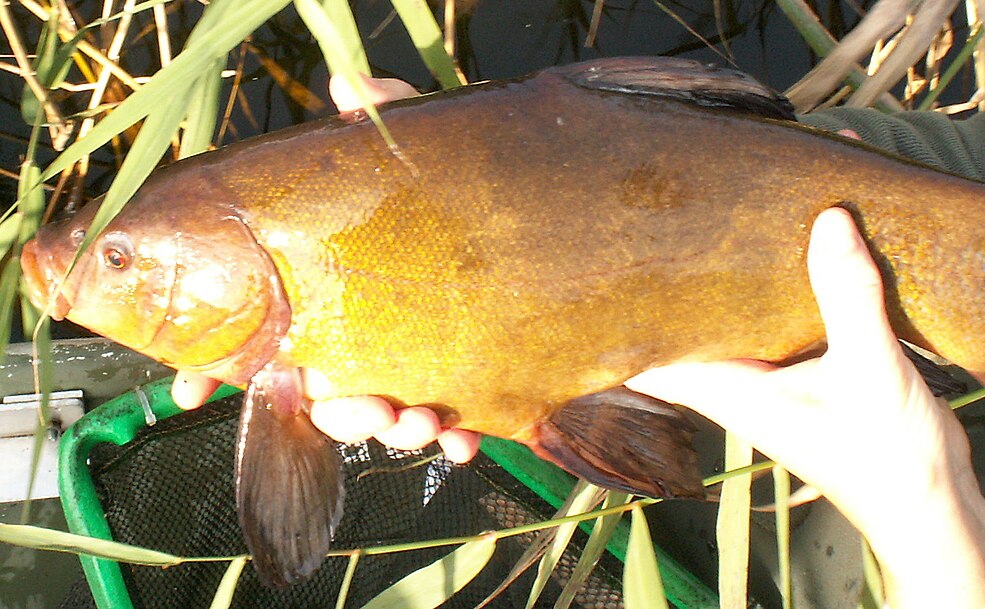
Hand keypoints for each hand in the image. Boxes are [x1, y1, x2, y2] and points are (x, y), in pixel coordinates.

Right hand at [170, 73, 480, 462]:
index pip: (263, 335)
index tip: (194, 389)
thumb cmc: (459, 196)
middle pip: (327, 393)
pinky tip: (464, 437)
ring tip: (419, 418)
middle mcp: (365, 337)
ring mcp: (413, 364)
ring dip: (395, 429)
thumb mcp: (420, 158)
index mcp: (334, 294)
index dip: (219, 367)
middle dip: (341, 412)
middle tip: (370, 406)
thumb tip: (350, 85)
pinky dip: (453, 440)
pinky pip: (448, 430)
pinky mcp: (463, 384)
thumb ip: (384, 126)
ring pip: (382, 419)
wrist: (550, 230)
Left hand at [625, 207, 984, 608]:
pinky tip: (789, 248)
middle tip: (660, 217)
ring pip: (731, 323)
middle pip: (685, 329)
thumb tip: (828, 219)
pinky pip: (776, 324)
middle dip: (672, 281)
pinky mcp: (807, 375)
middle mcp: (740, 385)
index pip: (647, 357)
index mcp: (731, 390)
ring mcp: (773, 381)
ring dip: (727, 281)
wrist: (932, 507)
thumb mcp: (870, 368)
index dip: (619, 317)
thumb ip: (847, 296)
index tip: (605, 264)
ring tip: (713, 216)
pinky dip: (777, 291)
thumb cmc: (888, 457)